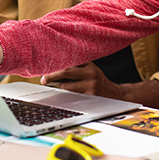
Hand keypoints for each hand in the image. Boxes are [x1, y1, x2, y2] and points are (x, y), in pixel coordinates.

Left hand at [42, 62, 158, 110]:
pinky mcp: (90, 97)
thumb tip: (56, 66)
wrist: (115, 94)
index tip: (45, 66)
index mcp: (89, 65)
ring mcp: (91, 86)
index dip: (57, 64)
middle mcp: (91, 73)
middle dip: (52, 75)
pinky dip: (69, 96)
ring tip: (67, 88)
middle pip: (66, 72)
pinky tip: (73, 95)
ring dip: (63, 88)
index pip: (70, 62)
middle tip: (43, 79)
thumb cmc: (98, 80)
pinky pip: (73, 97)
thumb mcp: (91, 69)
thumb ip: (78, 66)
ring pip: (67, 87)